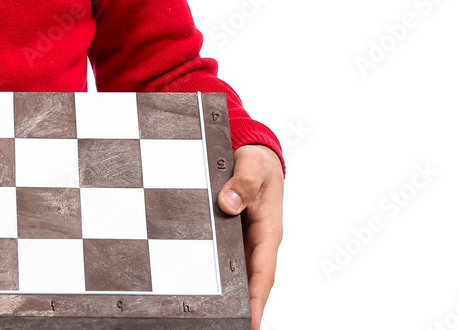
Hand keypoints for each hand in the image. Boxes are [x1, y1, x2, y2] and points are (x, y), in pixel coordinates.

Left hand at [218, 144, 283, 329]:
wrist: (253, 152)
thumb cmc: (257, 162)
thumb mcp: (253, 166)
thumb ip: (242, 184)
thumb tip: (227, 205)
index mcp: (268, 230)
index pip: (263, 271)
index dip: (257, 297)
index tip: (252, 321)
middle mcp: (256, 240)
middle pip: (249, 280)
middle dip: (240, 305)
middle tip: (223, 321)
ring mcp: (242, 239)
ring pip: (234, 270)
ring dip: (226, 291)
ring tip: (208, 311)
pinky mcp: (229, 233)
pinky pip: (222, 255)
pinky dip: (213, 269)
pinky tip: (196, 279)